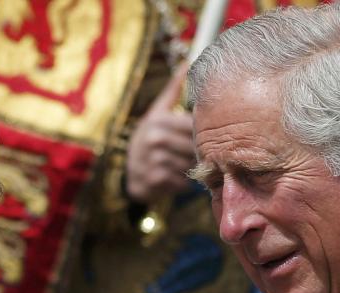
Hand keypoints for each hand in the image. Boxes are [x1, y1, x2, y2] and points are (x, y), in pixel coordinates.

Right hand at [125, 64, 195, 203]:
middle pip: (194, 146)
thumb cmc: (149, 138)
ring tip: (185, 165)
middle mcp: (155, 138)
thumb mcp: (157, 112)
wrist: (131, 172)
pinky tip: (177, 176)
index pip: (193, 125)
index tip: (209, 136)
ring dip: (192, 167)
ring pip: (190, 164)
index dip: (204, 133)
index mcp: (158, 120)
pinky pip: (182, 181)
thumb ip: (173, 90)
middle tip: (200, 155)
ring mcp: (154, 160)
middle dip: (200, 152)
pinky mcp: (155, 179)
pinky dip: (184, 182)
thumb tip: (187, 63)